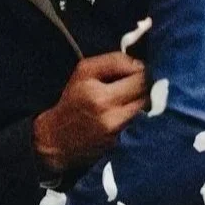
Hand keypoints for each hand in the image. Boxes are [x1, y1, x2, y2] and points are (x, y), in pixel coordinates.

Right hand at [33, 52, 147, 174]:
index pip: (138, 76)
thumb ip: (113, 62)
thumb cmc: (73, 100)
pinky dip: (140, 115)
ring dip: (144, 100)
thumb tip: (140, 63)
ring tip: (133, 97)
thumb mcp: (84, 72)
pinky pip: (141, 123)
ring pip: (147, 108)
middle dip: (145, 85)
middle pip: (146, 93)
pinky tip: (129, 112)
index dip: (141, 70)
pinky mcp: (121, 143)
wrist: (58, 139)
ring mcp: (116, 131)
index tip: (135, 70)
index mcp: (98, 94)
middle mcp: (109, 113)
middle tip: (138, 82)